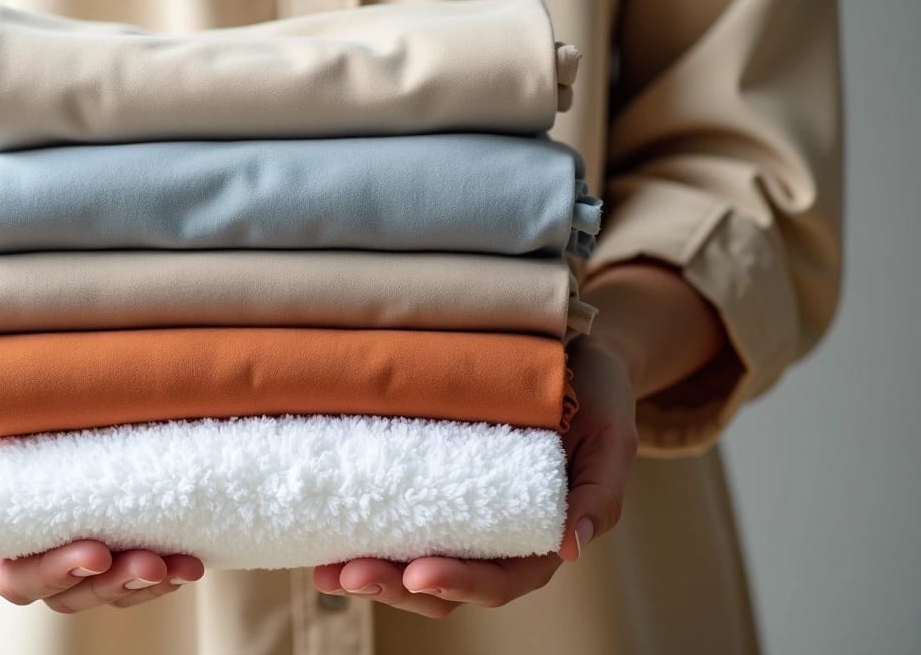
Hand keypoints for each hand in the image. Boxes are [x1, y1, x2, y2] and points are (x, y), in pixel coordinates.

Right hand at [0, 246, 203, 612]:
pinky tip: (188, 556)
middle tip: (152, 563)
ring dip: (143, 582)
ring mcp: (64, 531)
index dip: (53, 572)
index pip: (11, 574)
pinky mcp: (102, 514)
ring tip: (181, 566)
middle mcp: (23, 542)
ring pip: (103, 583)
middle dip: (111, 583)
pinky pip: (128, 557)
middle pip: (67, 589)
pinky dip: (159, 565)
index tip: (94, 553)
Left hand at [311, 335, 637, 617]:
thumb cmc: (598, 394)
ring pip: (408, 564)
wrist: (571, 350)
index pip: (499, 579)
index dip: (459, 583)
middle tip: (349, 573)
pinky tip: (322, 537)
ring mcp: (456, 516)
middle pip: (442, 584)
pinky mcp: (426, 488)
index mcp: (538, 536)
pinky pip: (391, 524)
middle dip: (394, 585)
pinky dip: (357, 536)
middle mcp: (493, 537)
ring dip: (367, 574)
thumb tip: (574, 546)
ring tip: (324, 569)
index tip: (419, 572)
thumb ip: (601, 492)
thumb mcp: (613, 435)